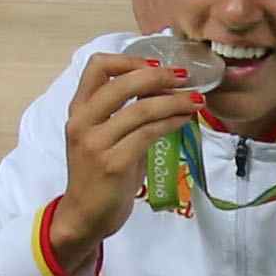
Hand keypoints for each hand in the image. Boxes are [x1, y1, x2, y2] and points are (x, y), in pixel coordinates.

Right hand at [56, 46, 203, 252]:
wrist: (85, 216)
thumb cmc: (99, 174)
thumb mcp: (104, 137)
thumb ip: (124, 113)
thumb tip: (165, 90)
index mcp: (78, 110)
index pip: (97, 67)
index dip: (129, 60)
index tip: (156, 63)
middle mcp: (82, 122)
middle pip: (122, 83)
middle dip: (159, 76)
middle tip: (185, 77)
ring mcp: (96, 143)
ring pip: (141, 110)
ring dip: (174, 101)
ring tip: (196, 101)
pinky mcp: (113, 163)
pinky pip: (148, 134)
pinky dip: (171, 123)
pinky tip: (185, 120)